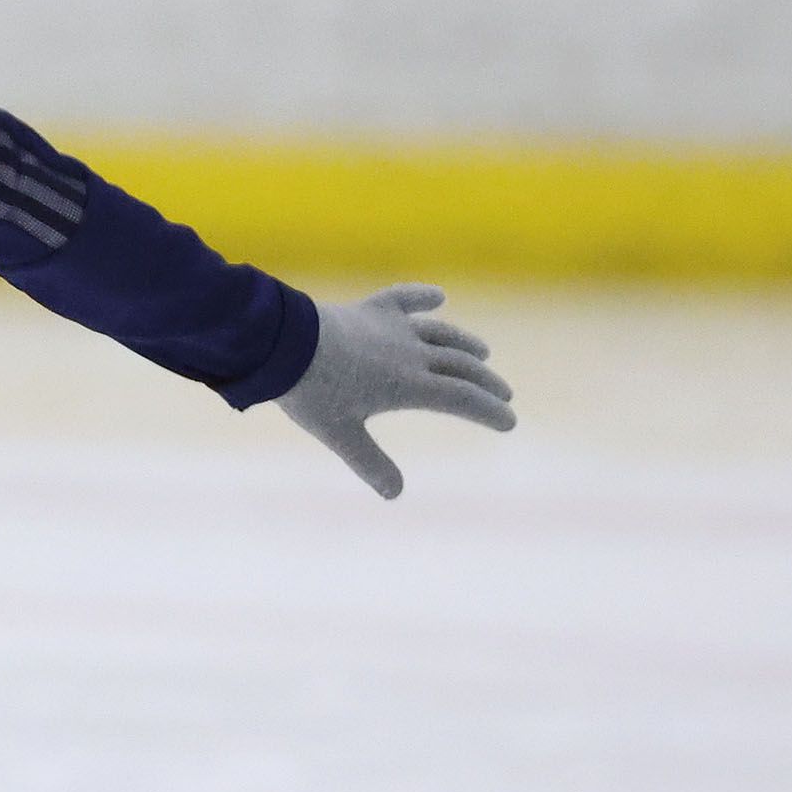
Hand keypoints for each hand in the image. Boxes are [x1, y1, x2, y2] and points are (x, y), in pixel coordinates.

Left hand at [276, 284, 514, 499]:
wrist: (283, 341)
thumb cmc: (311, 391)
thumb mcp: (340, 434)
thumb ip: (370, 463)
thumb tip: (395, 495)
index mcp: (409, 386)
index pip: (462, 399)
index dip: (489, 412)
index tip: (509, 422)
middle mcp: (410, 354)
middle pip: (460, 366)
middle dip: (485, 383)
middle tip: (504, 394)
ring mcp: (391, 328)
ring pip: (440, 334)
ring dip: (465, 343)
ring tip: (483, 352)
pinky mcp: (370, 309)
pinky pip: (403, 298)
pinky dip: (421, 296)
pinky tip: (437, 296)